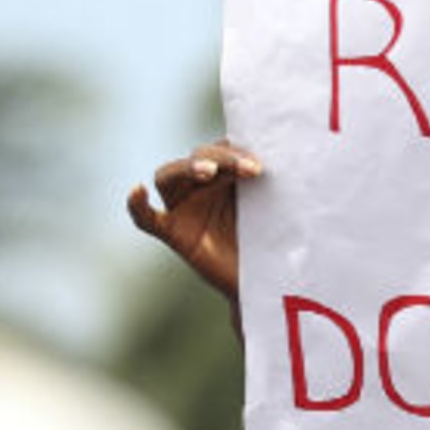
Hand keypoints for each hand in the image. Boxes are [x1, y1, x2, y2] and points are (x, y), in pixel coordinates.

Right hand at [126, 141, 261, 323]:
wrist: (267, 282)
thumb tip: (291, 158)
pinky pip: (146, 219)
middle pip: (197, 157)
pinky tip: (137, 191)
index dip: (238, 150)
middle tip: (249, 169)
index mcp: (227, 175)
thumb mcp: (274, 209)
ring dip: (188, 167)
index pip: (222, 147)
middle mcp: (201, 187)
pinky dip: (137, 205)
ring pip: (169, 175)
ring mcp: (184, 208)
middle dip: (222, 158)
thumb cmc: (273, 241)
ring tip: (209, 171)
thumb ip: (272, 186)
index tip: (261, 163)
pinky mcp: (173, 233)